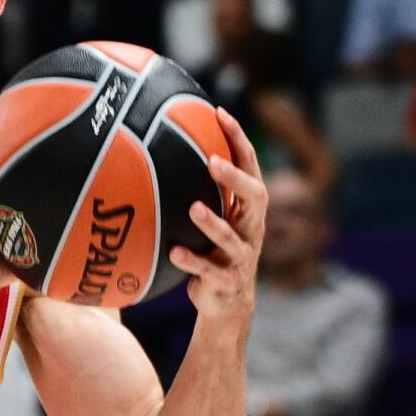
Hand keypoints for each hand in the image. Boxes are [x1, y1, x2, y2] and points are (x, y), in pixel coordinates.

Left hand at [167, 107, 265, 325]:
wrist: (226, 303)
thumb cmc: (213, 251)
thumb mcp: (211, 219)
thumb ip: (197, 191)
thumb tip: (159, 151)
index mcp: (249, 208)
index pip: (251, 166)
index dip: (239, 140)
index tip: (220, 113)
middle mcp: (252, 228)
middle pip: (256, 197)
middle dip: (236, 178)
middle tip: (213, 162)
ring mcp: (242, 256)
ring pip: (233, 237)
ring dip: (214, 222)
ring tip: (193, 208)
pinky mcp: (228, 281)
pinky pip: (210, 271)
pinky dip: (192, 262)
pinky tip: (173, 252)